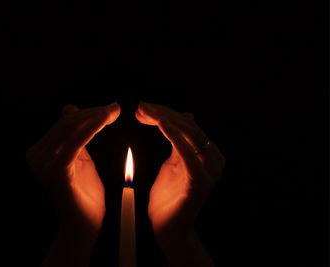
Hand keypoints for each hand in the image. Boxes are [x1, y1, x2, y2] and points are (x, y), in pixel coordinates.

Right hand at [26, 103, 119, 266]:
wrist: (83, 225)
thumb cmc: (84, 194)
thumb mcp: (79, 159)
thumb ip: (75, 137)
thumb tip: (70, 109)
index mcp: (41, 151)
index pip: (64, 122)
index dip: (87, 112)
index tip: (110, 108)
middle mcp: (37, 155)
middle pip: (67, 122)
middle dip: (93, 112)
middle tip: (115, 107)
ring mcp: (43, 162)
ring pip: (71, 128)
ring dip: (94, 117)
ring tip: (114, 111)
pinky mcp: (56, 170)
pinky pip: (76, 142)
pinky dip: (92, 128)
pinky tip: (105, 120)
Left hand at [135, 101, 224, 265]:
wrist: (170, 229)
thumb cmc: (169, 198)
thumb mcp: (174, 163)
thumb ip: (179, 142)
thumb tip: (188, 115)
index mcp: (207, 153)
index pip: (187, 124)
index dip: (165, 113)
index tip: (142, 108)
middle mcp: (213, 159)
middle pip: (189, 126)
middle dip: (163, 113)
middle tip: (141, 107)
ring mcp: (210, 170)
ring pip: (190, 134)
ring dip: (166, 120)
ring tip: (146, 111)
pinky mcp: (201, 182)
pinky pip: (188, 154)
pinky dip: (176, 137)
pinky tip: (162, 124)